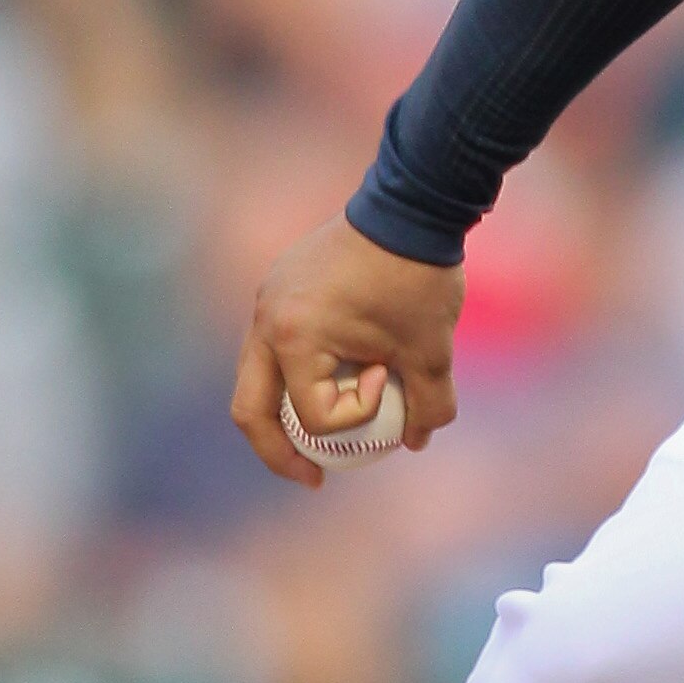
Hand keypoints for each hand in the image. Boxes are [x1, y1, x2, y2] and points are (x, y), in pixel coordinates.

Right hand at [230, 215, 464, 490]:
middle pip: (251, 409)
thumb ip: (428, 406)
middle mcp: (265, 322)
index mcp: (294, 338)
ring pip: (257, 377)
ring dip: (285, 411)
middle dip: (279, 453)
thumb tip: (414, 442)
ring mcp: (265, 301)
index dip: (359, 413)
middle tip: (312, 476)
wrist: (411, 206)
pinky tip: (331, 377)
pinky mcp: (277, 287)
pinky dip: (294, 372)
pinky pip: (273, 345)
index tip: (389, 375)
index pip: (314, 414)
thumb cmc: (418, 278)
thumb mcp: (432, 351)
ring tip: (319, 438)